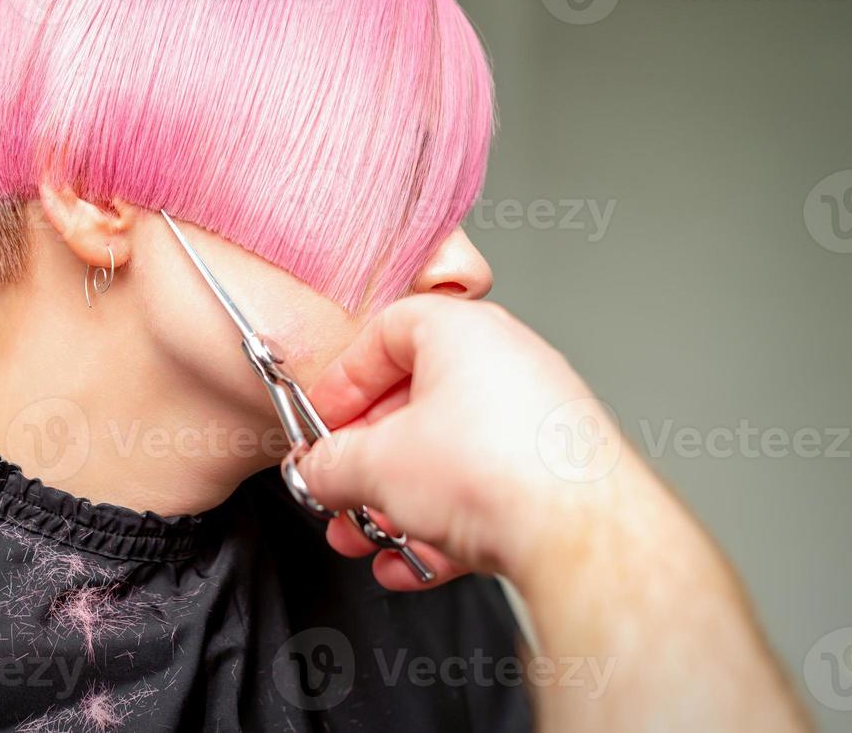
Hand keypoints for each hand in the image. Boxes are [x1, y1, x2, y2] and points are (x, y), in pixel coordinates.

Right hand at [299, 295, 630, 590]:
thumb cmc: (493, 470)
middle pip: (415, 404)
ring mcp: (536, 421)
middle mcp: (507, 365)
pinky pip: (484, 492)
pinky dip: (443, 525)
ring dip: (397, 502)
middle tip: (339, 489)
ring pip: (448, 457)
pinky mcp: (555, 475)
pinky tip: (413, 563)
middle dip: (367, 460)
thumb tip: (317, 471)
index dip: (344, 381)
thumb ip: (330, 464)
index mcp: (463, 332)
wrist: (579, 535)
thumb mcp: (374, 464)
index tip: (324, 420)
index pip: (386, 334)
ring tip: (367, 538)